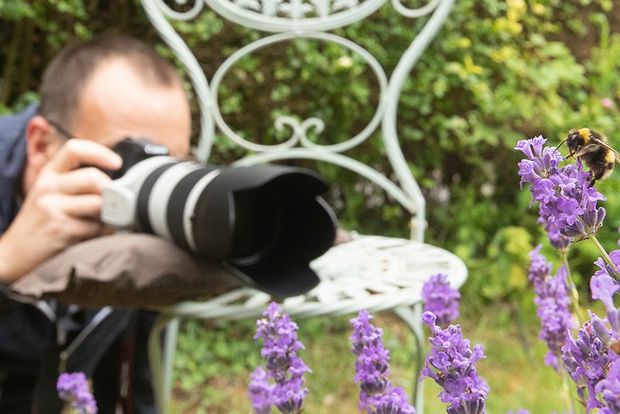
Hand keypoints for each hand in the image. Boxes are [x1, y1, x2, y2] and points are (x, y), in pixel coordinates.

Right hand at [0, 139, 121, 282]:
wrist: (15, 254)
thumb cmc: (42, 224)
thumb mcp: (52, 195)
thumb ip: (79, 184)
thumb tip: (119, 184)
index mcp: (49, 174)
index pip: (75, 149)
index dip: (100, 153)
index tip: (117, 164)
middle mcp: (48, 187)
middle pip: (93, 178)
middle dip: (111, 192)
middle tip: (112, 205)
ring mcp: (52, 207)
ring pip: (98, 204)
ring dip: (108, 216)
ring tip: (100, 223)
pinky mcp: (60, 229)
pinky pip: (97, 227)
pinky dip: (103, 233)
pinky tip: (91, 237)